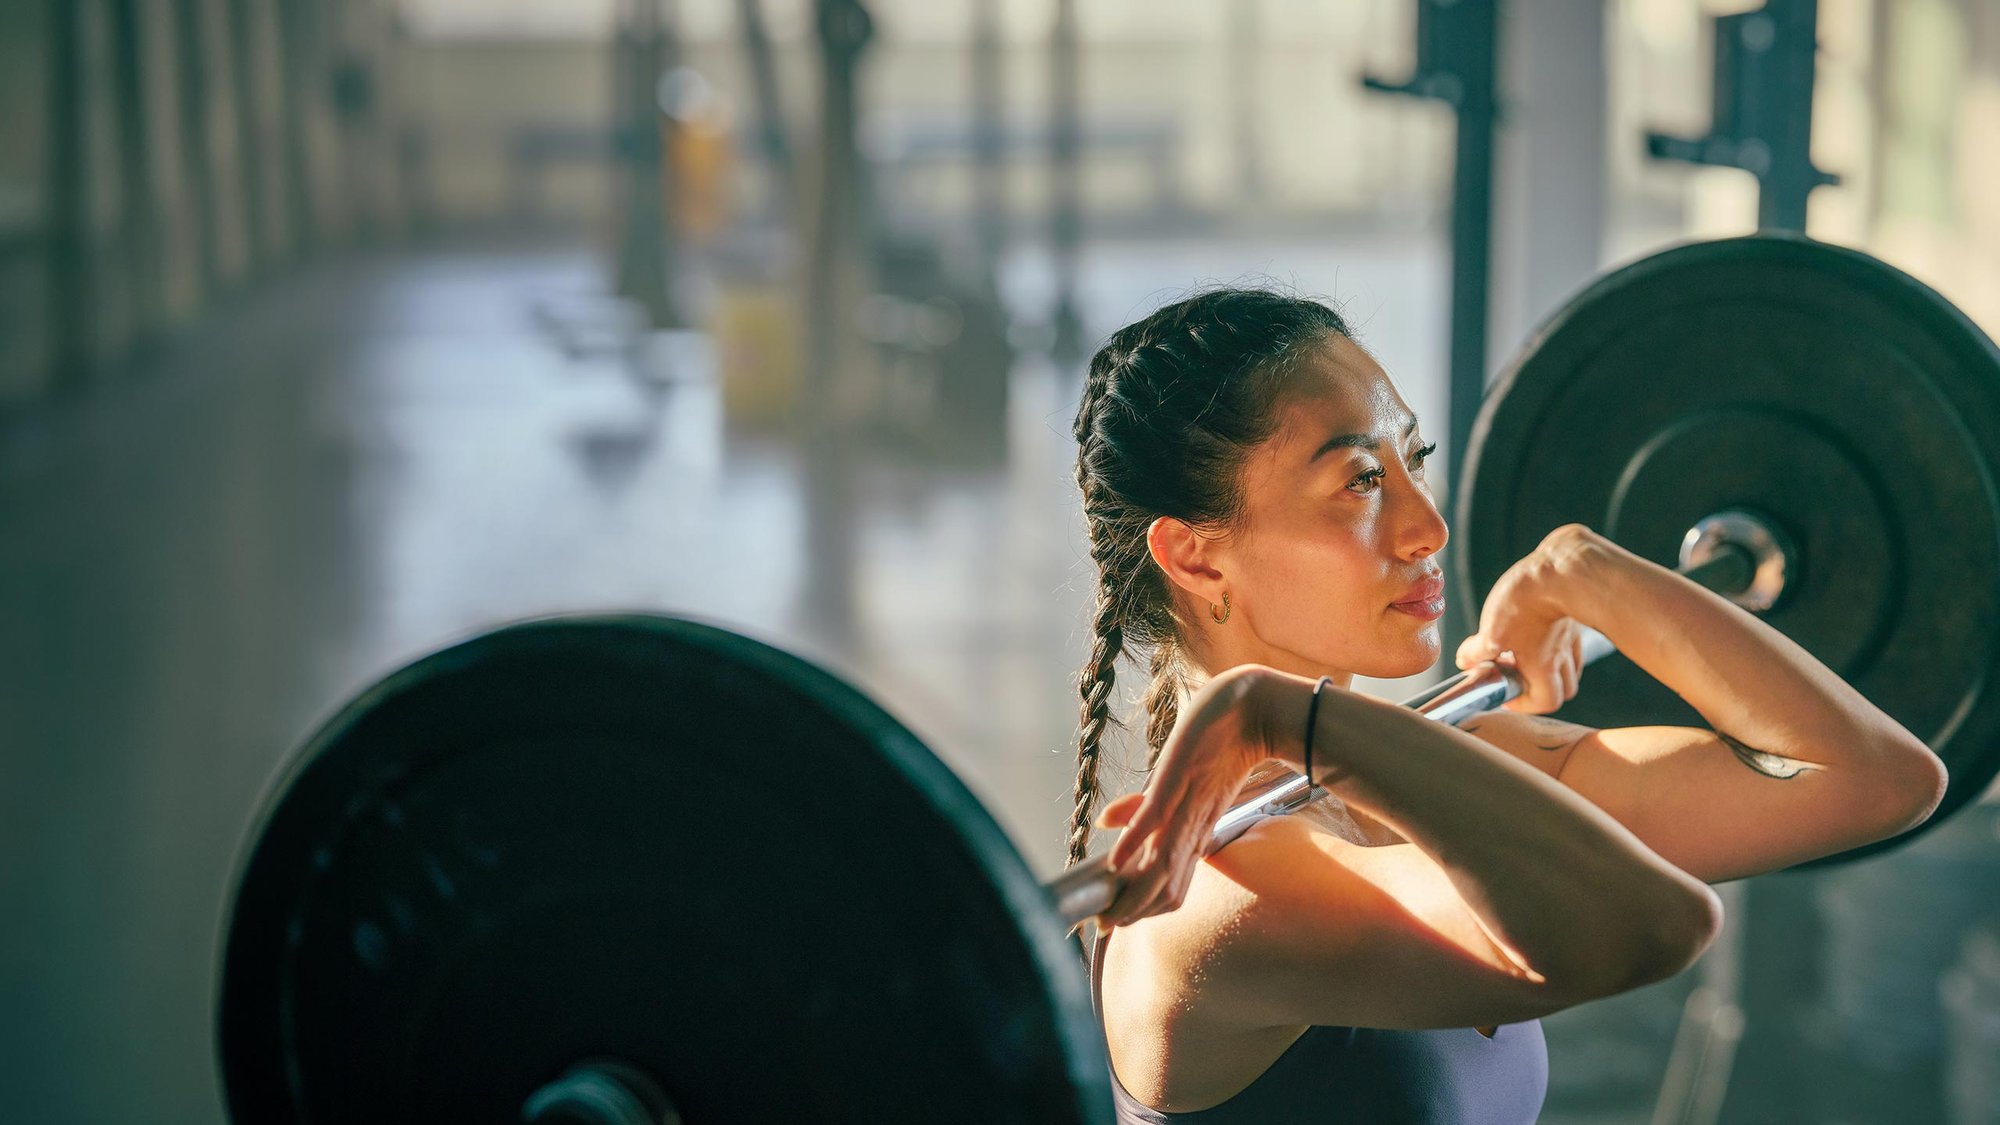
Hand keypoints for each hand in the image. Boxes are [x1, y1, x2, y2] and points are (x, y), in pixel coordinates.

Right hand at [1090, 666, 1272, 928]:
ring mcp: (1184, 808)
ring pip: (1162, 867)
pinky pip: (1154, 820)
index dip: (1143, 910)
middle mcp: (1191, 829)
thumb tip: (1107, 825)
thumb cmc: (1218, 743)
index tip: (1114, 922)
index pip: (1171, 889)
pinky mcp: (1175, 784)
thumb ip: (1141, 807)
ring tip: (1109, 912)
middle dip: (1134, 912)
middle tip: (1105, 925)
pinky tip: (1116, 862)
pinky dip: (1134, 843)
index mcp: (1195, 834)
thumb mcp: (1175, 783)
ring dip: (1134, 893)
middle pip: (1167, 889)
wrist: (1252, 708)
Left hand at [1455, 524, 1602, 714]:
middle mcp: (1562, 656)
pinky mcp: (1571, 617)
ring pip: (1569, 666)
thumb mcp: (1491, 631)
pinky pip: (1570, 642)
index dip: (1524, 704)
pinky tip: (1535, 632)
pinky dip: (1556, 647)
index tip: (1505, 693)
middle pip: (1564, 688)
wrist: (1561, 567)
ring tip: (1523, 654)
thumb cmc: (1527, 601)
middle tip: (1515, 675)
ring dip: (1549, 669)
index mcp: (1544, 667)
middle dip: (1539, 689)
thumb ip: (1476, 653)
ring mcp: (1570, 637)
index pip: (1546, 702)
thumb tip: (1466, 662)